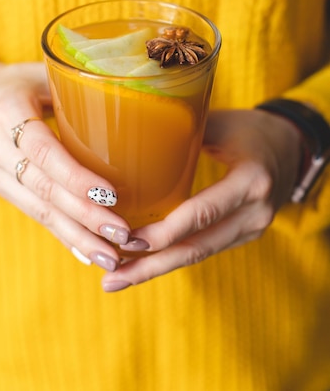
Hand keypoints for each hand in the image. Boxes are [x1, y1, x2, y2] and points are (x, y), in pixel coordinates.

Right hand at [0, 57, 131, 270]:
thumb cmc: (17, 81)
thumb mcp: (42, 72)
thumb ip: (77, 86)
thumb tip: (133, 94)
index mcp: (8, 110)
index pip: (44, 150)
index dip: (76, 176)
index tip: (111, 195)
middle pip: (43, 188)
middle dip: (85, 216)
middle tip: (121, 235)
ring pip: (38, 209)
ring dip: (76, 236)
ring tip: (110, 256)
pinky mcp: (1, 186)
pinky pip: (34, 213)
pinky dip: (62, 234)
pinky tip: (86, 252)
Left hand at [101, 108, 303, 291]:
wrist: (293, 148)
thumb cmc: (252, 129)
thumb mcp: (221, 122)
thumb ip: (182, 130)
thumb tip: (130, 131)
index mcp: (251, 181)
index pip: (202, 213)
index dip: (164, 231)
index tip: (126, 241)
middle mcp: (255, 213)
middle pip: (197, 248)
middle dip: (150, 265)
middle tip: (110, 278)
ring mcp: (251, 229)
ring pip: (198, 255)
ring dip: (155, 268)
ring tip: (116, 280)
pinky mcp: (243, 235)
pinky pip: (204, 249)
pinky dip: (172, 257)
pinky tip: (142, 263)